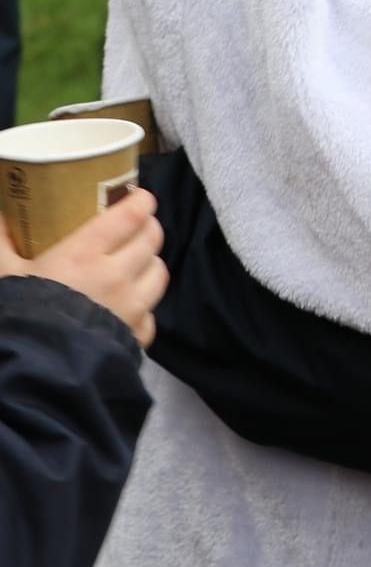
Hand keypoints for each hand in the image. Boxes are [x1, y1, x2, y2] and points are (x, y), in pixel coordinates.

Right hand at [0, 190, 167, 347]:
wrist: (35, 370)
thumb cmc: (21, 313)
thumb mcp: (5, 273)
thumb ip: (4, 243)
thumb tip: (2, 217)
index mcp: (86, 253)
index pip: (131, 215)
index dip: (141, 201)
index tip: (139, 197)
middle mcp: (118, 275)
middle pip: (151, 239)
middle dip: (148, 227)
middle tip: (136, 226)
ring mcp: (132, 307)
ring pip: (159, 272)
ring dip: (150, 263)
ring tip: (136, 262)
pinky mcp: (137, 335)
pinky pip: (151, 314)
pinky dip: (144, 308)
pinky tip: (128, 307)